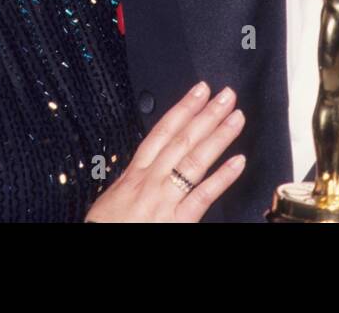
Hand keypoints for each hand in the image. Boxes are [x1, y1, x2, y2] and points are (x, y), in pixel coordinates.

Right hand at [85, 82, 246, 221]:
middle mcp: (151, 181)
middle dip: (206, 114)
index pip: (162, 132)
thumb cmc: (106, 228)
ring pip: (194, 161)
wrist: (100, 247)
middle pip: (182, 140)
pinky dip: (222, 178)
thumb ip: (132, 179)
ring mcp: (165, 199)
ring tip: (237, 117)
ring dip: (218, 136)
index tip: (200, 91)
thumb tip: (143, 165)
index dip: (183, 108)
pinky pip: (203, 196)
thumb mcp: (113, 197)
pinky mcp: (178, 221)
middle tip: (226, 94)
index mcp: (135, 174)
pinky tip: (238, 162)